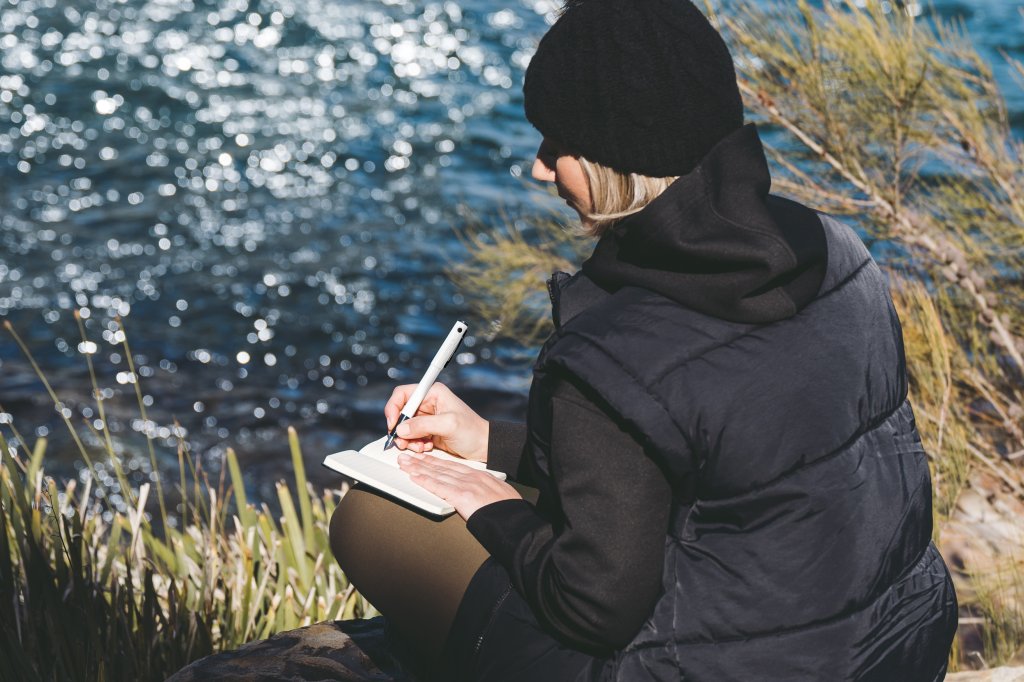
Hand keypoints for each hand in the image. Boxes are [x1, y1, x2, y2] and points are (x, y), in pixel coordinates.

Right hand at [384, 382, 488, 461]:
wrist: (483, 447)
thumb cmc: (473, 431)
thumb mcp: (448, 425)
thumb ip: (423, 425)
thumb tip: (401, 429)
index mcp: (433, 393)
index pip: (403, 394)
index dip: (394, 408)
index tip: (393, 424)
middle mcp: (428, 403)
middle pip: (401, 413)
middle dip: (400, 429)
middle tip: (404, 442)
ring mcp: (427, 418)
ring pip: (404, 427)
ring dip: (407, 439)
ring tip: (419, 447)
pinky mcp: (428, 431)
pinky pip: (412, 437)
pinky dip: (414, 444)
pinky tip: (426, 448)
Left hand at [397, 451, 521, 520]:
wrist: (515, 520)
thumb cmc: (510, 511)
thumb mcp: (501, 494)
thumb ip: (487, 492)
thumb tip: (481, 495)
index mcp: (481, 476)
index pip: (453, 466)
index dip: (436, 461)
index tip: (425, 458)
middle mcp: (472, 477)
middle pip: (442, 467)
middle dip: (422, 462)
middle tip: (408, 457)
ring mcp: (466, 485)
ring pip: (437, 474)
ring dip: (418, 468)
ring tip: (405, 464)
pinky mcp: (461, 496)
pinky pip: (438, 487)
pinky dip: (425, 481)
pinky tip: (414, 477)